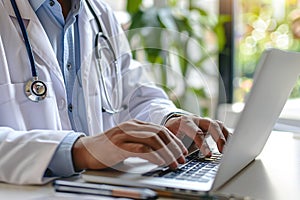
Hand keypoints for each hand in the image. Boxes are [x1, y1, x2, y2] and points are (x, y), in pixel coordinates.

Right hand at [72, 120, 187, 170]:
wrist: (84, 150)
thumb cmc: (107, 148)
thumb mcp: (127, 140)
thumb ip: (141, 141)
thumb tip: (162, 150)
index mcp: (135, 124)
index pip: (161, 129)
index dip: (174, 140)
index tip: (182, 152)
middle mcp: (131, 126)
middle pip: (160, 133)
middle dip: (174, 147)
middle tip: (182, 159)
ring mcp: (124, 135)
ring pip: (153, 140)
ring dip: (167, 152)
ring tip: (174, 163)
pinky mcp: (118, 146)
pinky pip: (141, 149)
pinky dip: (154, 156)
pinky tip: (160, 163)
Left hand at [165, 115, 230, 156]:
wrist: (173, 122)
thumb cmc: (171, 132)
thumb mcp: (169, 138)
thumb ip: (174, 147)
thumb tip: (177, 159)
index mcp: (185, 122)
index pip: (196, 132)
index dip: (203, 144)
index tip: (208, 155)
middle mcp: (197, 119)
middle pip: (211, 124)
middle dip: (218, 138)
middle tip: (223, 151)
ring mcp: (204, 121)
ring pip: (218, 125)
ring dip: (226, 136)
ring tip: (231, 149)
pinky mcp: (210, 125)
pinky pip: (222, 128)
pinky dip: (228, 136)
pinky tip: (233, 145)